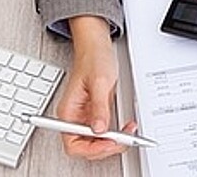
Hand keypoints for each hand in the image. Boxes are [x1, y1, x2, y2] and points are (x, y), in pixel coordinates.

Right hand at [56, 16, 137, 160]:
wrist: (97, 46)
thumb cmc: (94, 58)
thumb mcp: (100, 82)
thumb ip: (99, 107)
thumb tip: (99, 129)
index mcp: (68, 112)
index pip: (73, 143)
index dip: (92, 149)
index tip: (109, 143)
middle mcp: (74, 117)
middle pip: (85, 147)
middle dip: (105, 147)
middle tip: (123, 140)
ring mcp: (85, 116)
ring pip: (96, 142)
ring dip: (112, 142)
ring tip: (127, 135)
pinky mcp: (95, 113)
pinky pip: (103, 132)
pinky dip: (115, 134)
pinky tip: (124, 130)